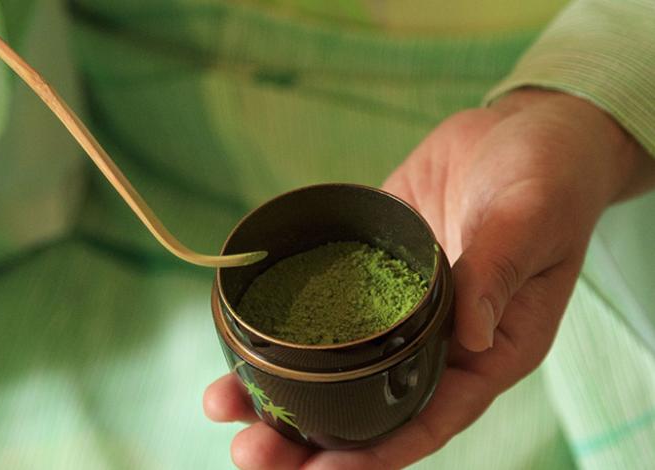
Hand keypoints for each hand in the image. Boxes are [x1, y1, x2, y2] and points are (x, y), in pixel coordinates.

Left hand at [203, 89, 654, 468]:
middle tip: (250, 451)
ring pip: (331, 367)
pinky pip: (317, 308)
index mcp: (487, 351)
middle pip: (365, 407)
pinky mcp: (363, 270)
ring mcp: (393, 310)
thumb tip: (473, 338)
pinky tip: (234, 337)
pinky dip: (278, 329)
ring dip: (278, 390)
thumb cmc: (549, 177)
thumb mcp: (531, 219)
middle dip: (306, 437)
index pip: (428, 418)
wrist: (521, 129)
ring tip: (220, 403)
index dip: (377, 454)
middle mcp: (434, 342)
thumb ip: (499, 272)